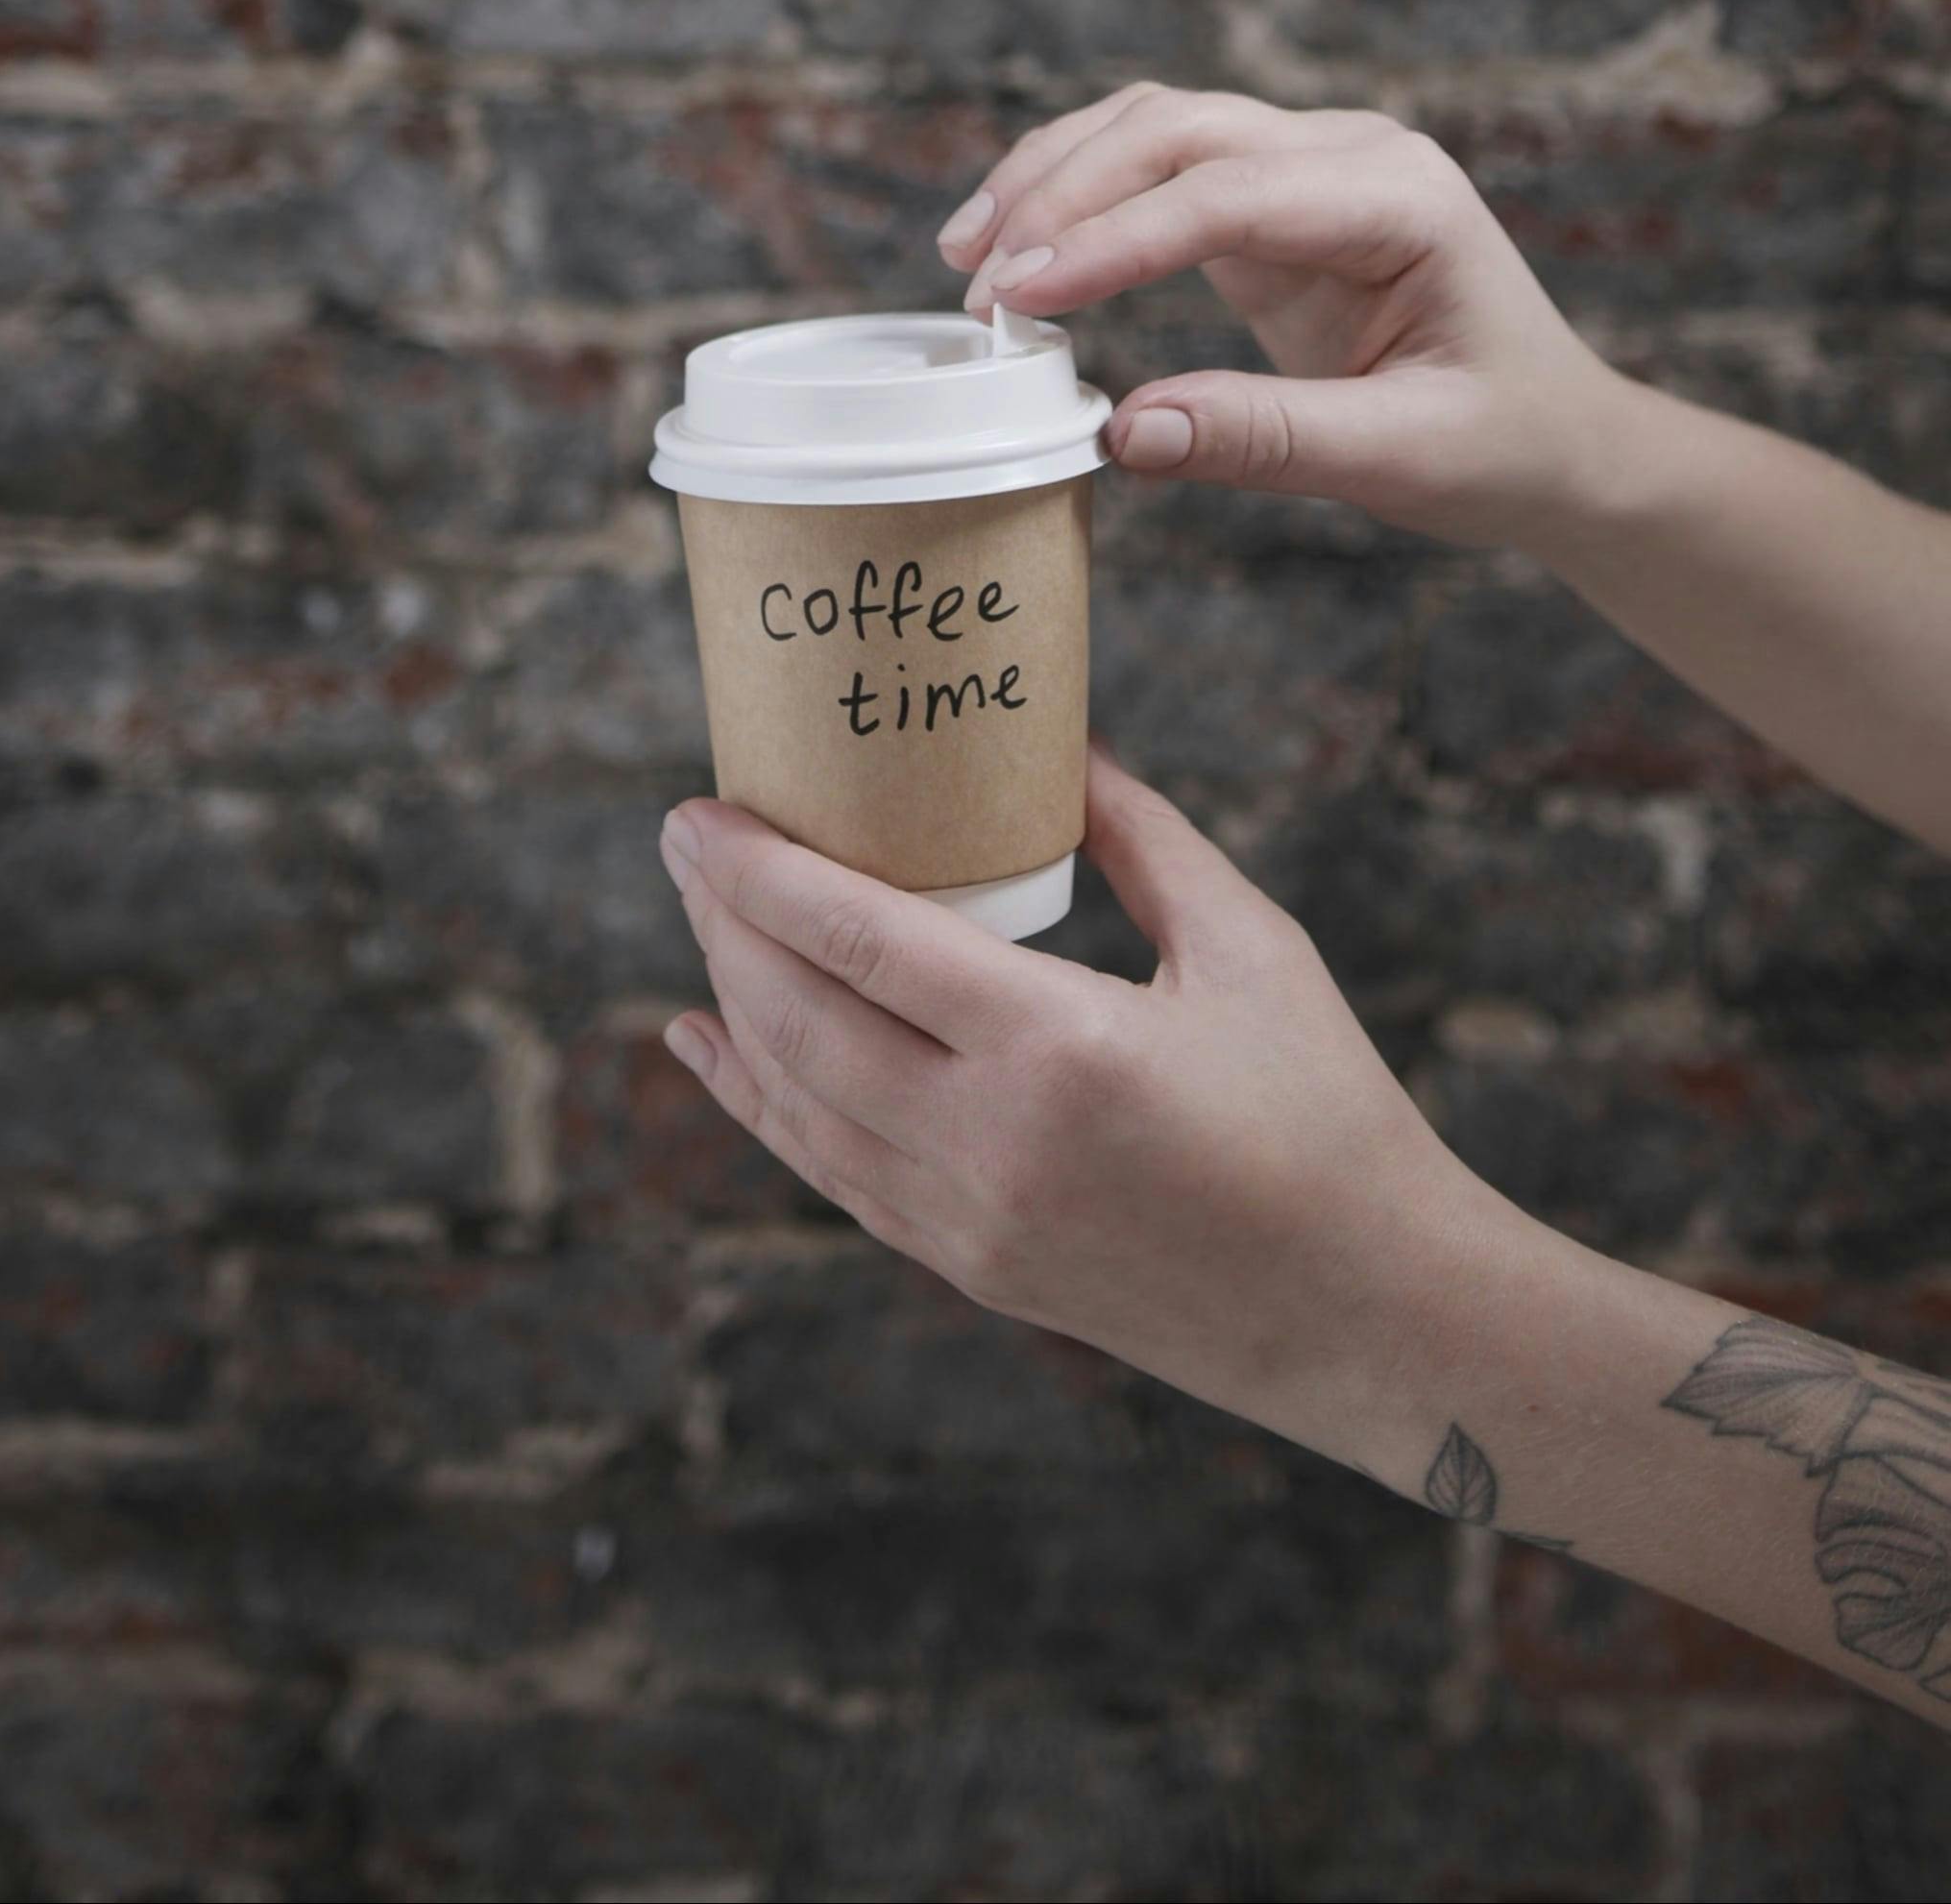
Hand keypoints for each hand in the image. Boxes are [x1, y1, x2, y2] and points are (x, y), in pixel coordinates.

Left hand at [658, 746, 1489, 1485]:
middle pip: (800, 1018)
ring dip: (733, 1003)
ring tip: (703, 918)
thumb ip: (1144, 838)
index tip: (695, 812)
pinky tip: (715, 1047)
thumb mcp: (1250, 946)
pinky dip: (761, 1104)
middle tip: (684, 840)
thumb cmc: (1327, 1113)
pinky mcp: (972, 1270)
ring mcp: (971, 1221)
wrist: (1369, 1313)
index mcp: (1059, 1048)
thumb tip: (1062, 740)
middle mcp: (991, 1143)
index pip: (857, 941)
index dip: (757, 873)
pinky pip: (831, 1175)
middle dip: (723, 922)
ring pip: (799, 1103)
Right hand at [937, 83, 1624, 556]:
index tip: (1023, 294)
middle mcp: (1353, 154)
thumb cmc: (1504, 444)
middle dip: (1065, 193)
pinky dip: (1081, 195)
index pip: (1229, 194)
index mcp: (1402, 196)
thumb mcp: (1403, 458)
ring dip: (1056, 175)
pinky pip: (1159, 170)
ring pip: (1154, 127)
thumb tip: (1127, 433)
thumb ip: (1269, 440)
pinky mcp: (1270, 202)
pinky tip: (1021, 250)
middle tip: (979, 288)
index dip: (1116, 240)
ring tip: (968, 255)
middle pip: (1177, 131)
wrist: (1559, 438)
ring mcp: (1309, 165)